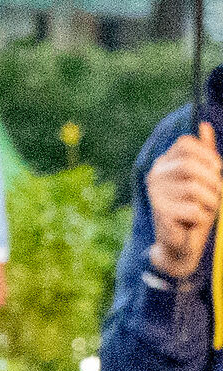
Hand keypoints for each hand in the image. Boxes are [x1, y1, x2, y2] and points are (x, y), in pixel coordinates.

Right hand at [150, 125, 222, 281]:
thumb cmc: (196, 208)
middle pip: (190, 165)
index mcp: (165, 163)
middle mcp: (155, 176)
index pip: (186, 143)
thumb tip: (204, 126)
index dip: (207, 155)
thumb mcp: (205, 178)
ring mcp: (155, 194)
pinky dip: (201, 217)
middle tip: (215, 194)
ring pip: (194, 188)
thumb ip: (204, 153)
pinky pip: (193, 209)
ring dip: (210, 201)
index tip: (217, 170)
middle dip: (212, 180)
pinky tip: (194, 222)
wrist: (182, 244)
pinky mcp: (160, 213)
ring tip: (206, 210)